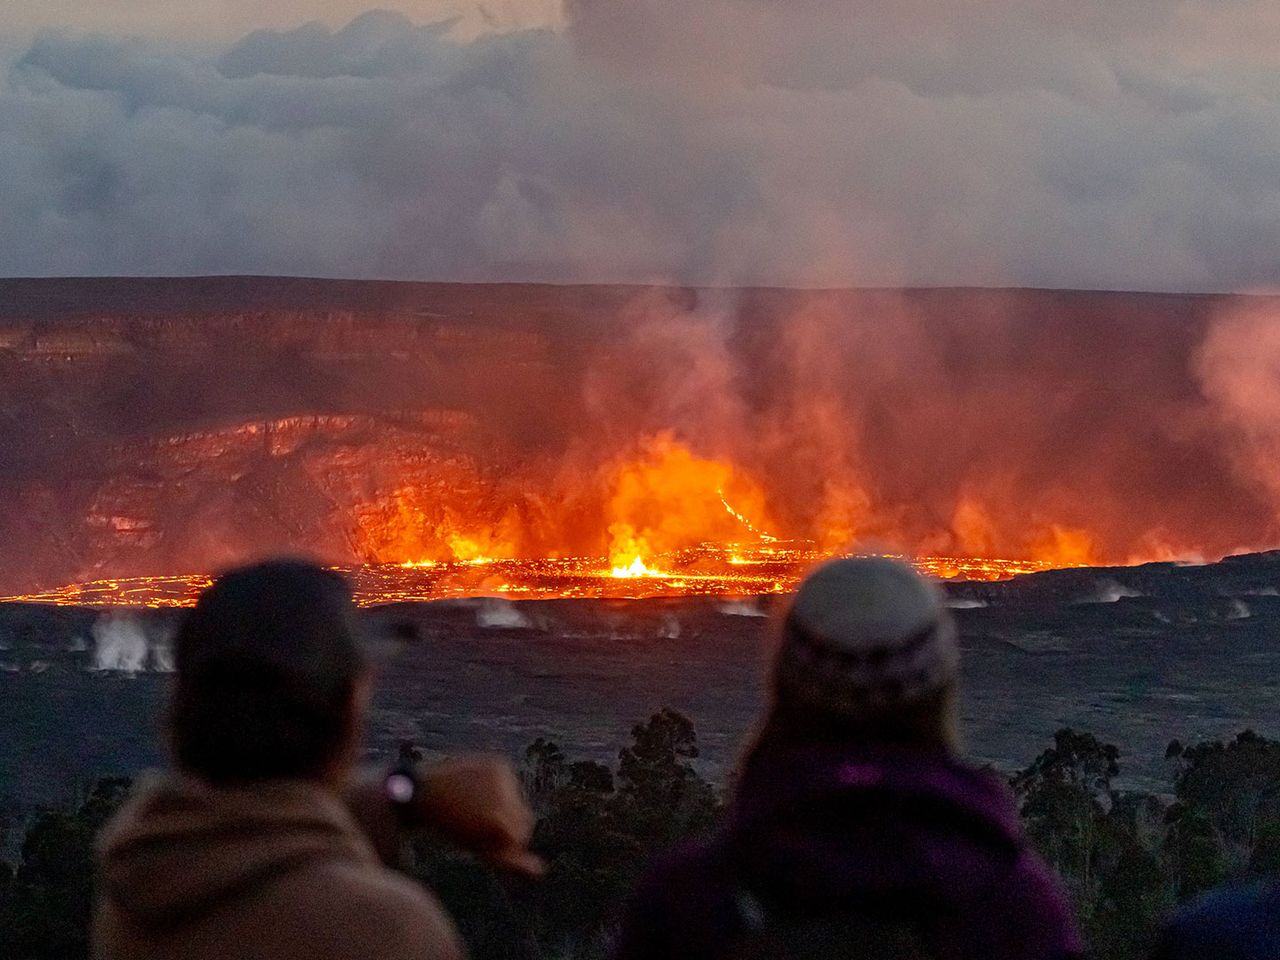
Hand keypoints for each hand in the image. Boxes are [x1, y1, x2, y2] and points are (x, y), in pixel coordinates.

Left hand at [419, 755, 543, 875]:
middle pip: (526, 818)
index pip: (521, 836)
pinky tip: (479, 791)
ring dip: (505, 806)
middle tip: (480, 823)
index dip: (504, 842)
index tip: (483, 839)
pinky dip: (500, 790)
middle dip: (508, 825)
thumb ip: (510, 860)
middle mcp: (505, 795)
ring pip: (519, 800)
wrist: (423, 793)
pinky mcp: (499, 763)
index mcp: (499, 820)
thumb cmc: (449, 827)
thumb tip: (540, 870)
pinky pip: (511, 784)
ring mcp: (503, 776)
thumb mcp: (477, 846)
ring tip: (477, 807)